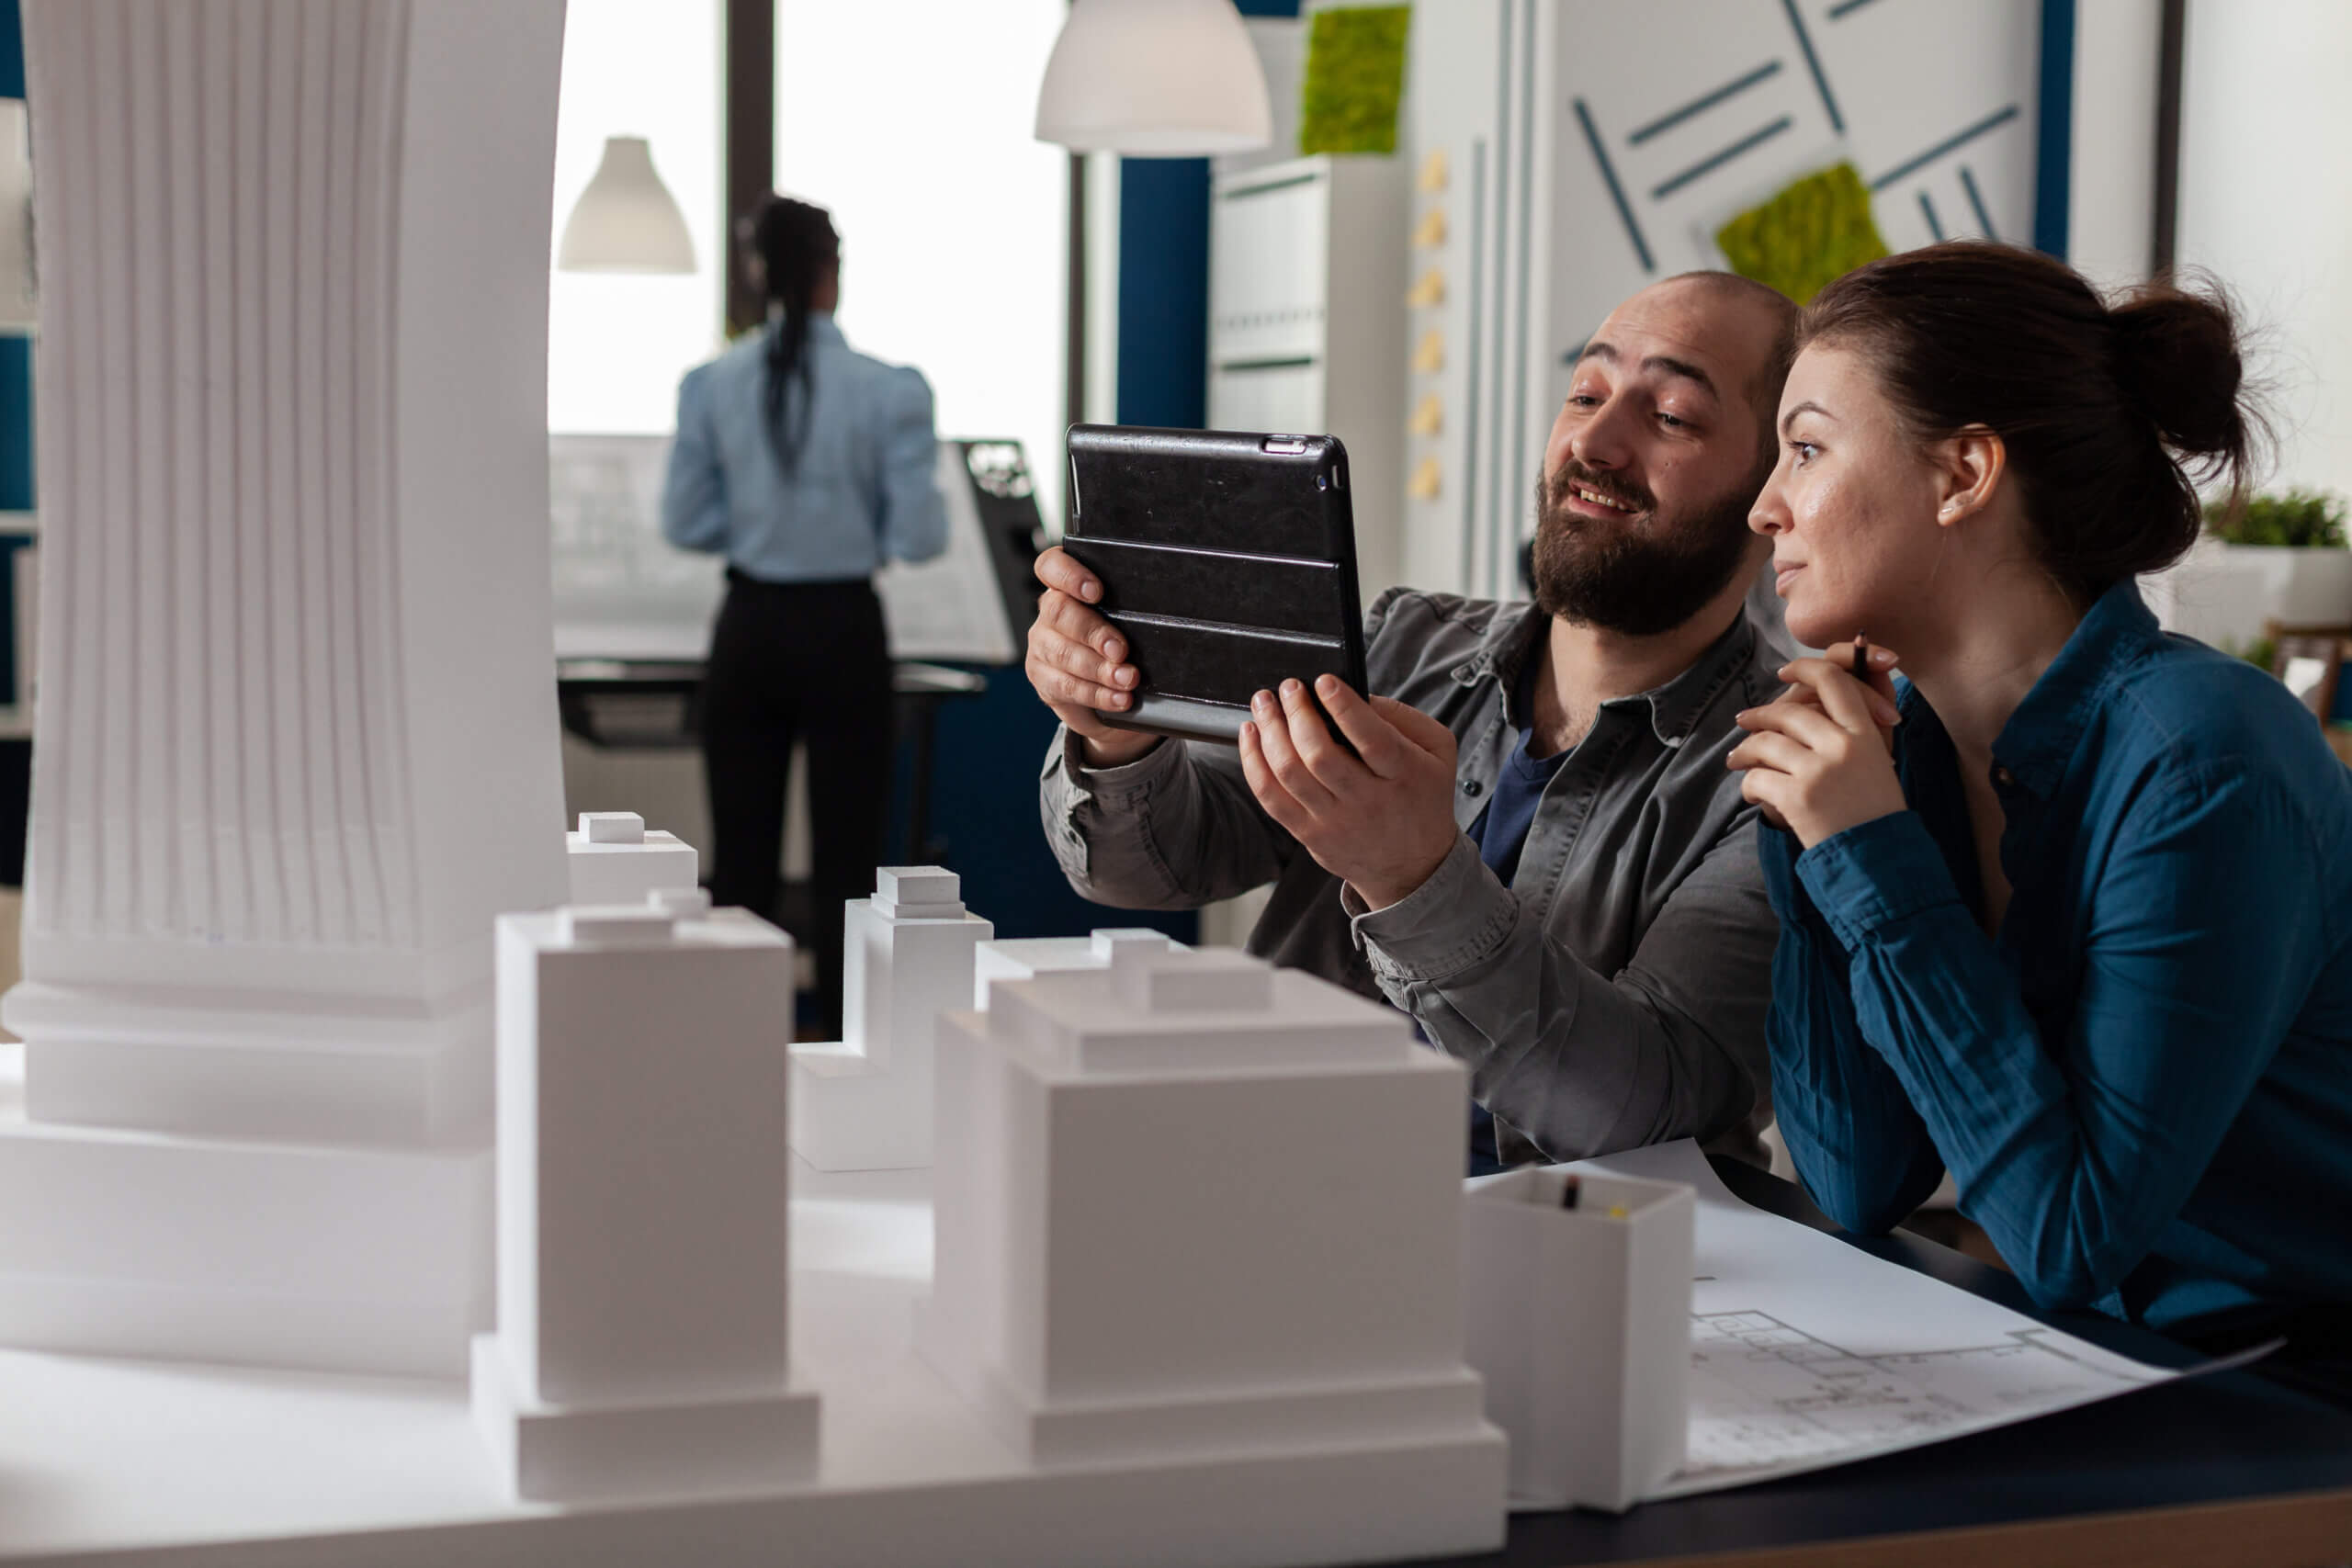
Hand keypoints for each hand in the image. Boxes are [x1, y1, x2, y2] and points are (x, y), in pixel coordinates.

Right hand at [1024, 546, 1158, 766]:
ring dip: (1099, 669)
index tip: (1096, 592)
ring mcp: (1042, 646)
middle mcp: (1049, 613)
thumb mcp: (1127, 622)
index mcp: (1066, 587)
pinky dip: (1097, 695)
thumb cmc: (1119, 645)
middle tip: (1121, 650)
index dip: (1069, 575)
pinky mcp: (1044, 679)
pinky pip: (1067, 687)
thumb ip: (1132, 611)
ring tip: (1128, 679)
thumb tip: (1168, 612)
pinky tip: (1119, 698)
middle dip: (1094, 632)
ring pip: (1063, 653)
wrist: (1105, 694)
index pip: (1052, 566)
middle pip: (1059, 612)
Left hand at [1235, 674, 1460, 909]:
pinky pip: (1270, 798)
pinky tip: (1251, 735)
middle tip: (1289, 687)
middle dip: (1297, 713)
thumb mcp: (1437, 751)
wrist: (1413, 865)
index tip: (1324, 681)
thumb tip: (1356, 695)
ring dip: (1270, 732)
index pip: (1371, 739)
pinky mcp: (1309, 834)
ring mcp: (1334, 821)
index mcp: (1404, 775)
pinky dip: (1253, 763)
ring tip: (1264, 703)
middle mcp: (1367, 801)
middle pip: (1320, 756)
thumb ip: (1402, 718)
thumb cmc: (1423, 795)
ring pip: (1289, 773)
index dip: (1344, 708)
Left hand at [1726, 651, 1908, 847]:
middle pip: (1788, 712)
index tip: (1785, 673)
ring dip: (1744, 751)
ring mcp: (1817, 771)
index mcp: (1866, 734)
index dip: (1805, 669)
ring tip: (1736, 760)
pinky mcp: (1796, 797)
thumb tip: (1819, 697)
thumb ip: (1856, 729)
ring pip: (1765, 742)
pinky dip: (1748, 785)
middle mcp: (1841, 746)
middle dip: (1759, 715)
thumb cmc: (1877, 812)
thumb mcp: (1879, 763)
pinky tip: (1751, 793)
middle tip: (1743, 720)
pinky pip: (1757, 777)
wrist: (1879, 860)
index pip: (1834, 682)